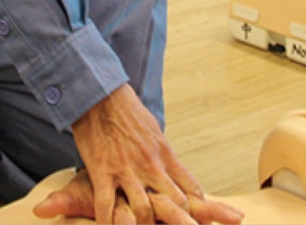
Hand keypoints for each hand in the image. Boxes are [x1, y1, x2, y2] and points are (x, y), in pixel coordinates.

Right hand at [32, 86, 243, 223]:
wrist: (101, 94)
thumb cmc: (127, 110)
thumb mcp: (154, 131)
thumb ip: (163, 154)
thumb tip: (170, 168)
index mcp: (165, 154)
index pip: (190, 188)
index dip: (199, 209)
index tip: (203, 222)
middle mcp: (150, 165)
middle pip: (174, 204)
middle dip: (180, 223)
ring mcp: (126, 170)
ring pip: (144, 210)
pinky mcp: (102, 172)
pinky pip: (106, 206)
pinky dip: (108, 221)